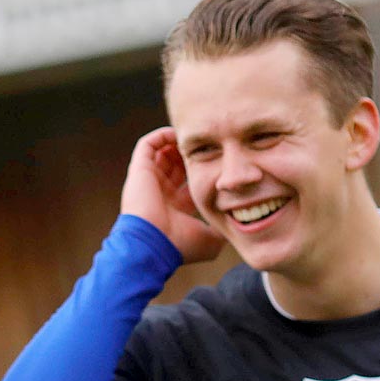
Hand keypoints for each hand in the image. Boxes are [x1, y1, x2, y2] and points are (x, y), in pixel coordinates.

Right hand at [120, 128, 223, 263]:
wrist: (153, 245)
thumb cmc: (179, 244)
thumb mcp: (210, 239)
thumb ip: (224, 229)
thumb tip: (240, 226)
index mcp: (176, 207)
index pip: (189, 181)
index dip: (204, 169)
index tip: (222, 161)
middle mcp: (161, 192)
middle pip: (176, 165)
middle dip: (192, 154)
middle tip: (210, 145)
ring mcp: (149, 180)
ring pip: (163, 152)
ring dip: (178, 144)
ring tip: (196, 138)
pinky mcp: (140, 170)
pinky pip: (148, 144)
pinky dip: (163, 136)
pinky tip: (181, 135)